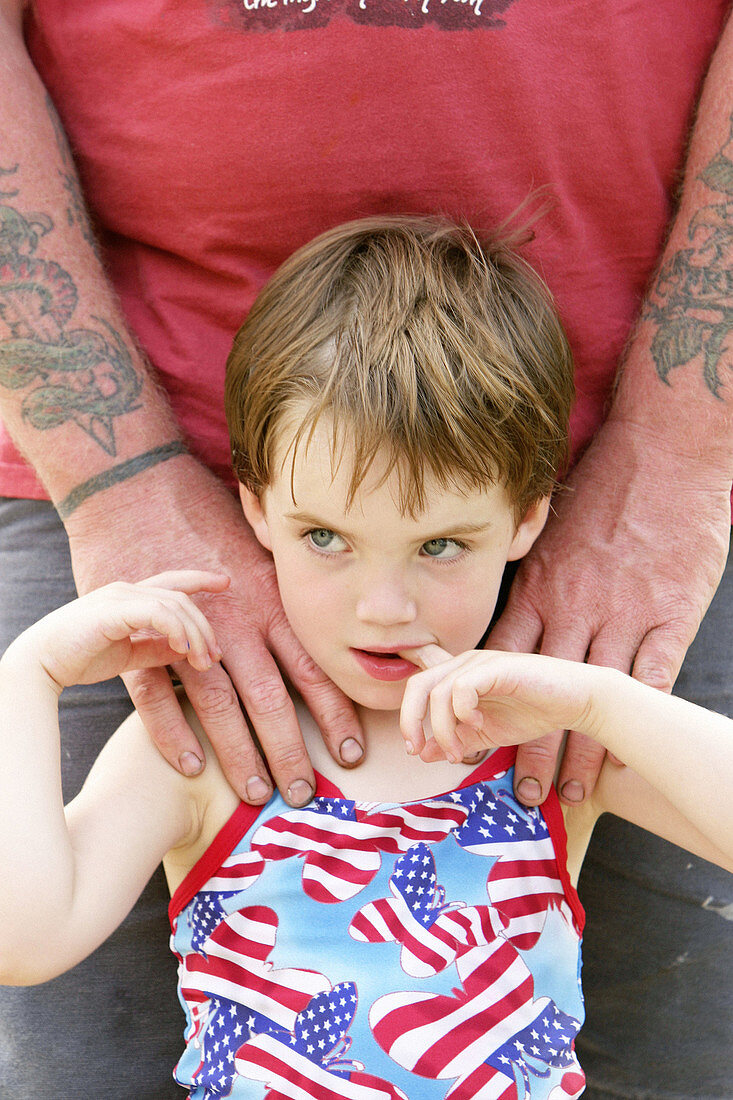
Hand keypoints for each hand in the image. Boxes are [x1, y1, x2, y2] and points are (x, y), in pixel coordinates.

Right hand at [28, 572, 227, 689]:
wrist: (41, 664)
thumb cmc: (80, 658)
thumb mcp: (129, 654)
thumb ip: (157, 648)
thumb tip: (186, 649)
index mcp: (129, 597)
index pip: (172, 581)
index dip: (199, 579)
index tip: (226, 582)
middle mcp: (126, 590)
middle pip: (180, 598)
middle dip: (204, 626)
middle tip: (216, 656)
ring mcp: (119, 596)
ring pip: (174, 605)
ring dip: (195, 633)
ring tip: (204, 661)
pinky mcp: (114, 609)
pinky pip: (157, 613)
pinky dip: (176, 629)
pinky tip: (184, 649)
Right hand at [66, 456, 363, 805]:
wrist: (137, 486)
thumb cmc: (208, 519)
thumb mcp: (263, 551)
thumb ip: (292, 594)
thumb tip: (340, 626)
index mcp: (272, 602)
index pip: (314, 668)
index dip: (336, 714)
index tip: (352, 754)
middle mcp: (238, 620)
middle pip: (272, 696)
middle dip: (291, 750)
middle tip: (305, 795)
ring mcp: (188, 629)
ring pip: (220, 703)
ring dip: (239, 753)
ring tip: (255, 795)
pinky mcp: (140, 635)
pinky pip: (156, 695)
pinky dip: (172, 735)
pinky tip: (191, 770)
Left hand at [400, 645, 596, 761]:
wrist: (577, 700)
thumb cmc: (533, 711)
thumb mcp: (485, 734)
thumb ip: (455, 741)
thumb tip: (422, 755)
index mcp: (457, 676)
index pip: (417, 685)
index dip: (405, 714)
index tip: (413, 748)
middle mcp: (463, 664)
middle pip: (416, 686)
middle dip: (410, 722)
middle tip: (419, 751)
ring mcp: (479, 663)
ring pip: (437, 692)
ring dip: (442, 729)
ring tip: (458, 752)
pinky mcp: (496, 667)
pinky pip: (462, 688)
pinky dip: (463, 713)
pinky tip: (480, 725)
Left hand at [487, 416, 730, 806]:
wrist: (663, 456)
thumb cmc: (604, 495)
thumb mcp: (552, 537)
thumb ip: (531, 583)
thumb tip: (506, 624)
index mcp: (539, 588)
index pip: (501, 659)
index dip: (485, 707)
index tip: (474, 745)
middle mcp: (575, 605)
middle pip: (544, 689)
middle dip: (531, 746)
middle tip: (522, 793)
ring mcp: (623, 609)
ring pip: (596, 692)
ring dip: (584, 747)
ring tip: (575, 792)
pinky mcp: (670, 611)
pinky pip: (653, 671)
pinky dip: (640, 714)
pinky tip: (631, 751)